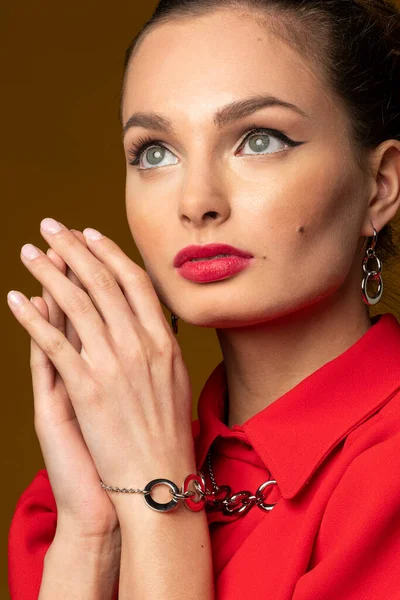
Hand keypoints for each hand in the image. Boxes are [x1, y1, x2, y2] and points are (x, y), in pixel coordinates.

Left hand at [7, 218, 194, 519]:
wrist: (157, 478)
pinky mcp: (85, 388)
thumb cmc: (168, 431)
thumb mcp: (175, 379)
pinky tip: (15, 300)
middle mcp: (140, 344)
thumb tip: (154, 318)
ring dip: (49, 273)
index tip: (90, 234)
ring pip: (76, 304)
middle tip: (51, 226)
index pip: (134, 282)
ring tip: (30, 252)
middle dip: (73, 249)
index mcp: (164, 340)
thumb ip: (162, 344)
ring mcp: (113, 364)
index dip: (109, 253)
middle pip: (101, 282)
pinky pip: (53, 343)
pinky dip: (32, 318)